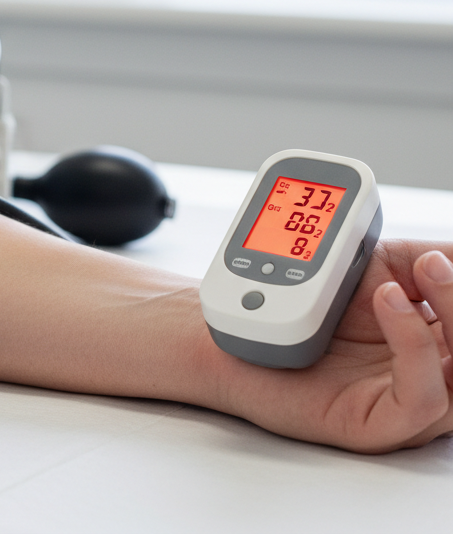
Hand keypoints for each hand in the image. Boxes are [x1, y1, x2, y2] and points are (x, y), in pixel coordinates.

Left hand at [221, 240, 452, 451]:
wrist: (245, 321)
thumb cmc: (308, 302)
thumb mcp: (372, 264)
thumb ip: (419, 259)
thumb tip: (452, 254)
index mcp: (436, 337)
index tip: (443, 257)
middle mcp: (432, 371)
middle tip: (435, 262)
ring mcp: (408, 399)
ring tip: (417, 272)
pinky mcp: (378, 423)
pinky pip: (422, 399)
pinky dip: (414, 345)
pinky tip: (386, 301)